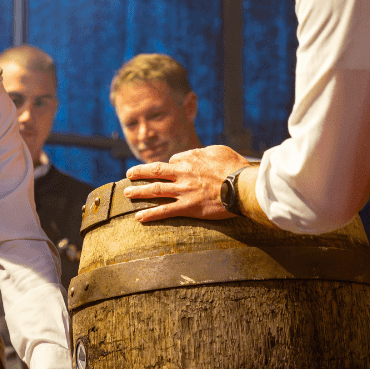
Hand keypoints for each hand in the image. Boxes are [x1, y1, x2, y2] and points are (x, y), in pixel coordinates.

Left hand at [124, 145, 250, 221]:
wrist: (242, 186)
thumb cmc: (236, 167)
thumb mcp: (220, 151)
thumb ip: (204, 152)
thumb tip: (195, 154)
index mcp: (191, 159)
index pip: (173, 160)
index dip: (170, 164)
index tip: (169, 168)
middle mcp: (183, 174)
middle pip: (156, 171)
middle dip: (140, 172)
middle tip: (129, 174)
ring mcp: (183, 191)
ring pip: (155, 190)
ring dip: (139, 191)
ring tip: (127, 193)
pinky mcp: (187, 207)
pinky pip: (165, 211)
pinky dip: (150, 214)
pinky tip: (139, 217)